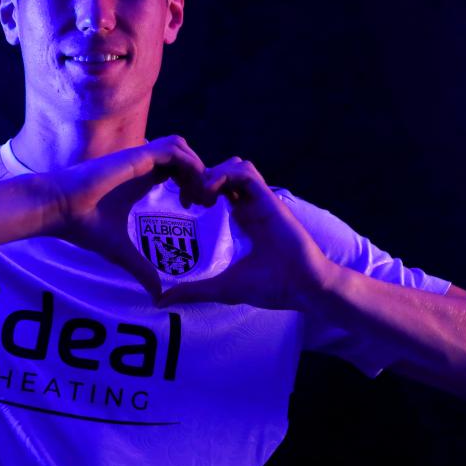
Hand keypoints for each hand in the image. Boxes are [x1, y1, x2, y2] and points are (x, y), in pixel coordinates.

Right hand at [43, 135, 211, 298]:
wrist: (58, 209)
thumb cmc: (82, 225)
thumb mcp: (120, 251)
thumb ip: (142, 268)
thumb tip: (157, 295)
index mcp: (140, 180)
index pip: (175, 169)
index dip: (191, 182)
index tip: (195, 207)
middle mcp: (142, 165)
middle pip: (183, 155)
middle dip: (200, 174)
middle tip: (204, 202)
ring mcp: (139, 158)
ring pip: (180, 147)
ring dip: (197, 167)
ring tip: (197, 197)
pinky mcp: (136, 156)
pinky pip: (173, 150)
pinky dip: (189, 165)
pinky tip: (188, 193)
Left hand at [155, 157, 339, 310]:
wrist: (304, 288)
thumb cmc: (271, 287)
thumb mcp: (223, 287)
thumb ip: (194, 290)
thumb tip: (161, 300)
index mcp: (243, 218)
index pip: (219, 188)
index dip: (198, 188)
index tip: (183, 205)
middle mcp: (251, 205)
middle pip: (224, 171)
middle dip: (201, 177)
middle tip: (186, 199)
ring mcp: (260, 200)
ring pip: (235, 165)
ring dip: (212, 173)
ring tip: (199, 196)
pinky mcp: (268, 199)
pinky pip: (245, 172)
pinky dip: (225, 175)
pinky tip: (211, 194)